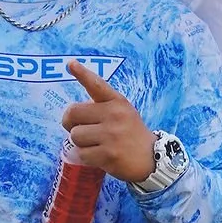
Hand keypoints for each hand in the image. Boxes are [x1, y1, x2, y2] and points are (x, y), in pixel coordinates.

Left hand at [61, 60, 160, 184]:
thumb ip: (101, 108)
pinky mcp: (108, 154)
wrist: (151, 158)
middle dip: (71, 123)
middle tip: (81, 129)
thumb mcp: (123, 113)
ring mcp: (111, 135)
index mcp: (117, 102)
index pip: (96, 85)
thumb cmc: (130, 134)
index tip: (70, 64)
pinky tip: (99, 156)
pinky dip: (85, 158)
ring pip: (75, 136)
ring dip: (80, 143)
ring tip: (96, 145)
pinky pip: (81, 154)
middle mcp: (114, 115)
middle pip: (72, 113)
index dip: (82, 74)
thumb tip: (71, 113)